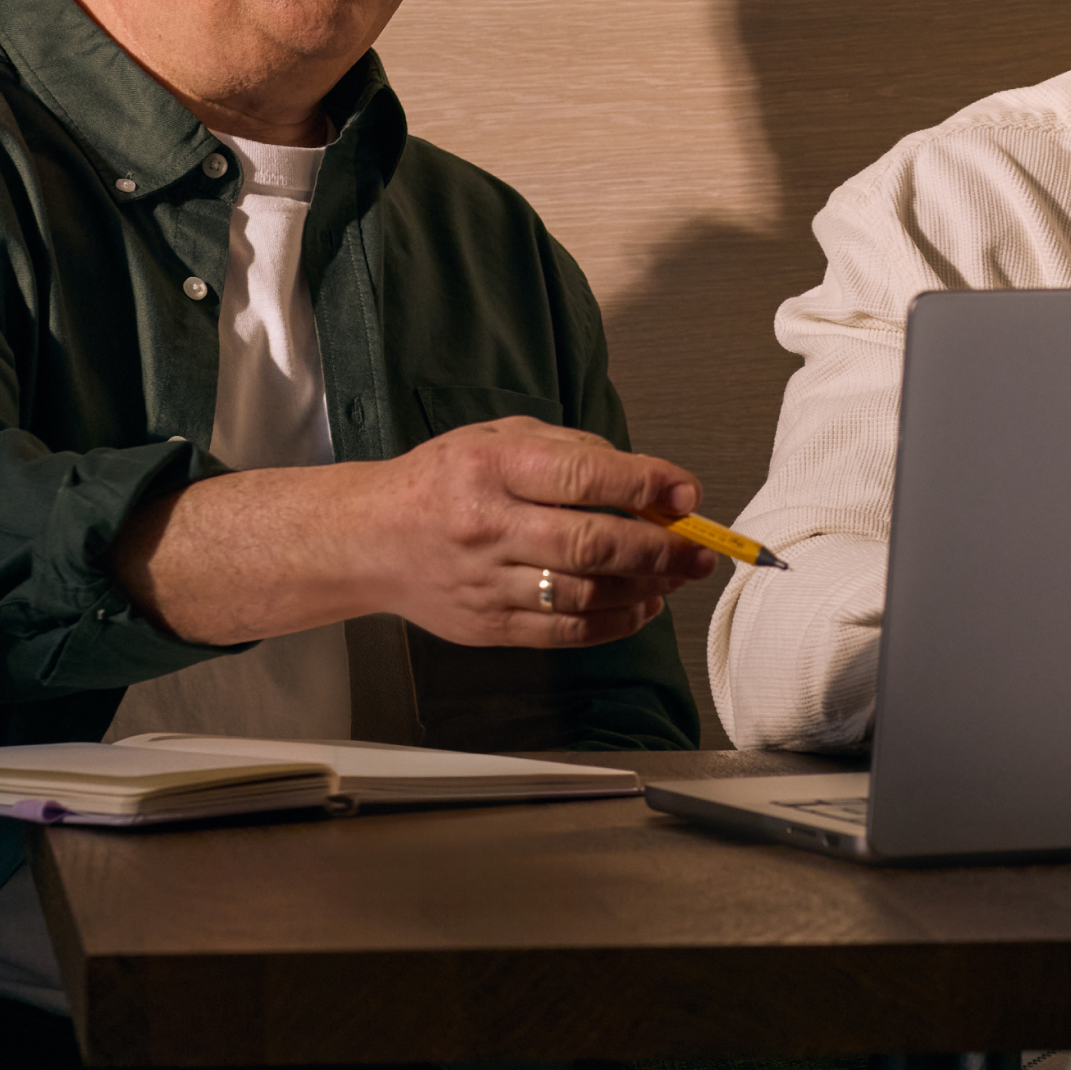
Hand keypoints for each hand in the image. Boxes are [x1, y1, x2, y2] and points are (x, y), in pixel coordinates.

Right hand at [366, 416, 717, 650]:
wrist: (370, 538)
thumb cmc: (443, 481)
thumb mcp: (501, 438)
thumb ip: (572, 452)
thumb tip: (646, 481)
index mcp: (493, 467)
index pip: (584, 478)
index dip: (646, 486)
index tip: (686, 494)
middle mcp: (488, 525)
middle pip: (592, 543)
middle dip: (660, 549)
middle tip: (700, 550)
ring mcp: (486, 582)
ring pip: (584, 593)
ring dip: (644, 588)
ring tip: (676, 577)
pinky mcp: (488, 625)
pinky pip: (563, 631)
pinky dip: (613, 622)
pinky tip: (640, 607)